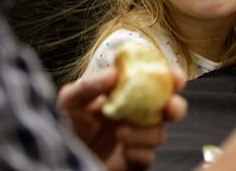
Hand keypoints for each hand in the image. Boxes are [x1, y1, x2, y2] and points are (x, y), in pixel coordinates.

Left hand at [57, 67, 186, 170]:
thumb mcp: (70, 100)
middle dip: (175, 107)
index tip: (176, 77)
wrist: (58, 154)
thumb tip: (114, 73)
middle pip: (169, 110)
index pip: (155, 83)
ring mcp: (136, 140)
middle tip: (169, 107)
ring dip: (146, 132)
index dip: (170, 79)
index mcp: (126, 95)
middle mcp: (136, 117)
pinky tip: (123, 148)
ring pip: (160, 134)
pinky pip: (147, 157)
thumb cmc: (65, 125)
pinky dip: (138, 151)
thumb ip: (89, 85)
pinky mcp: (133, 162)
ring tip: (120, 132)